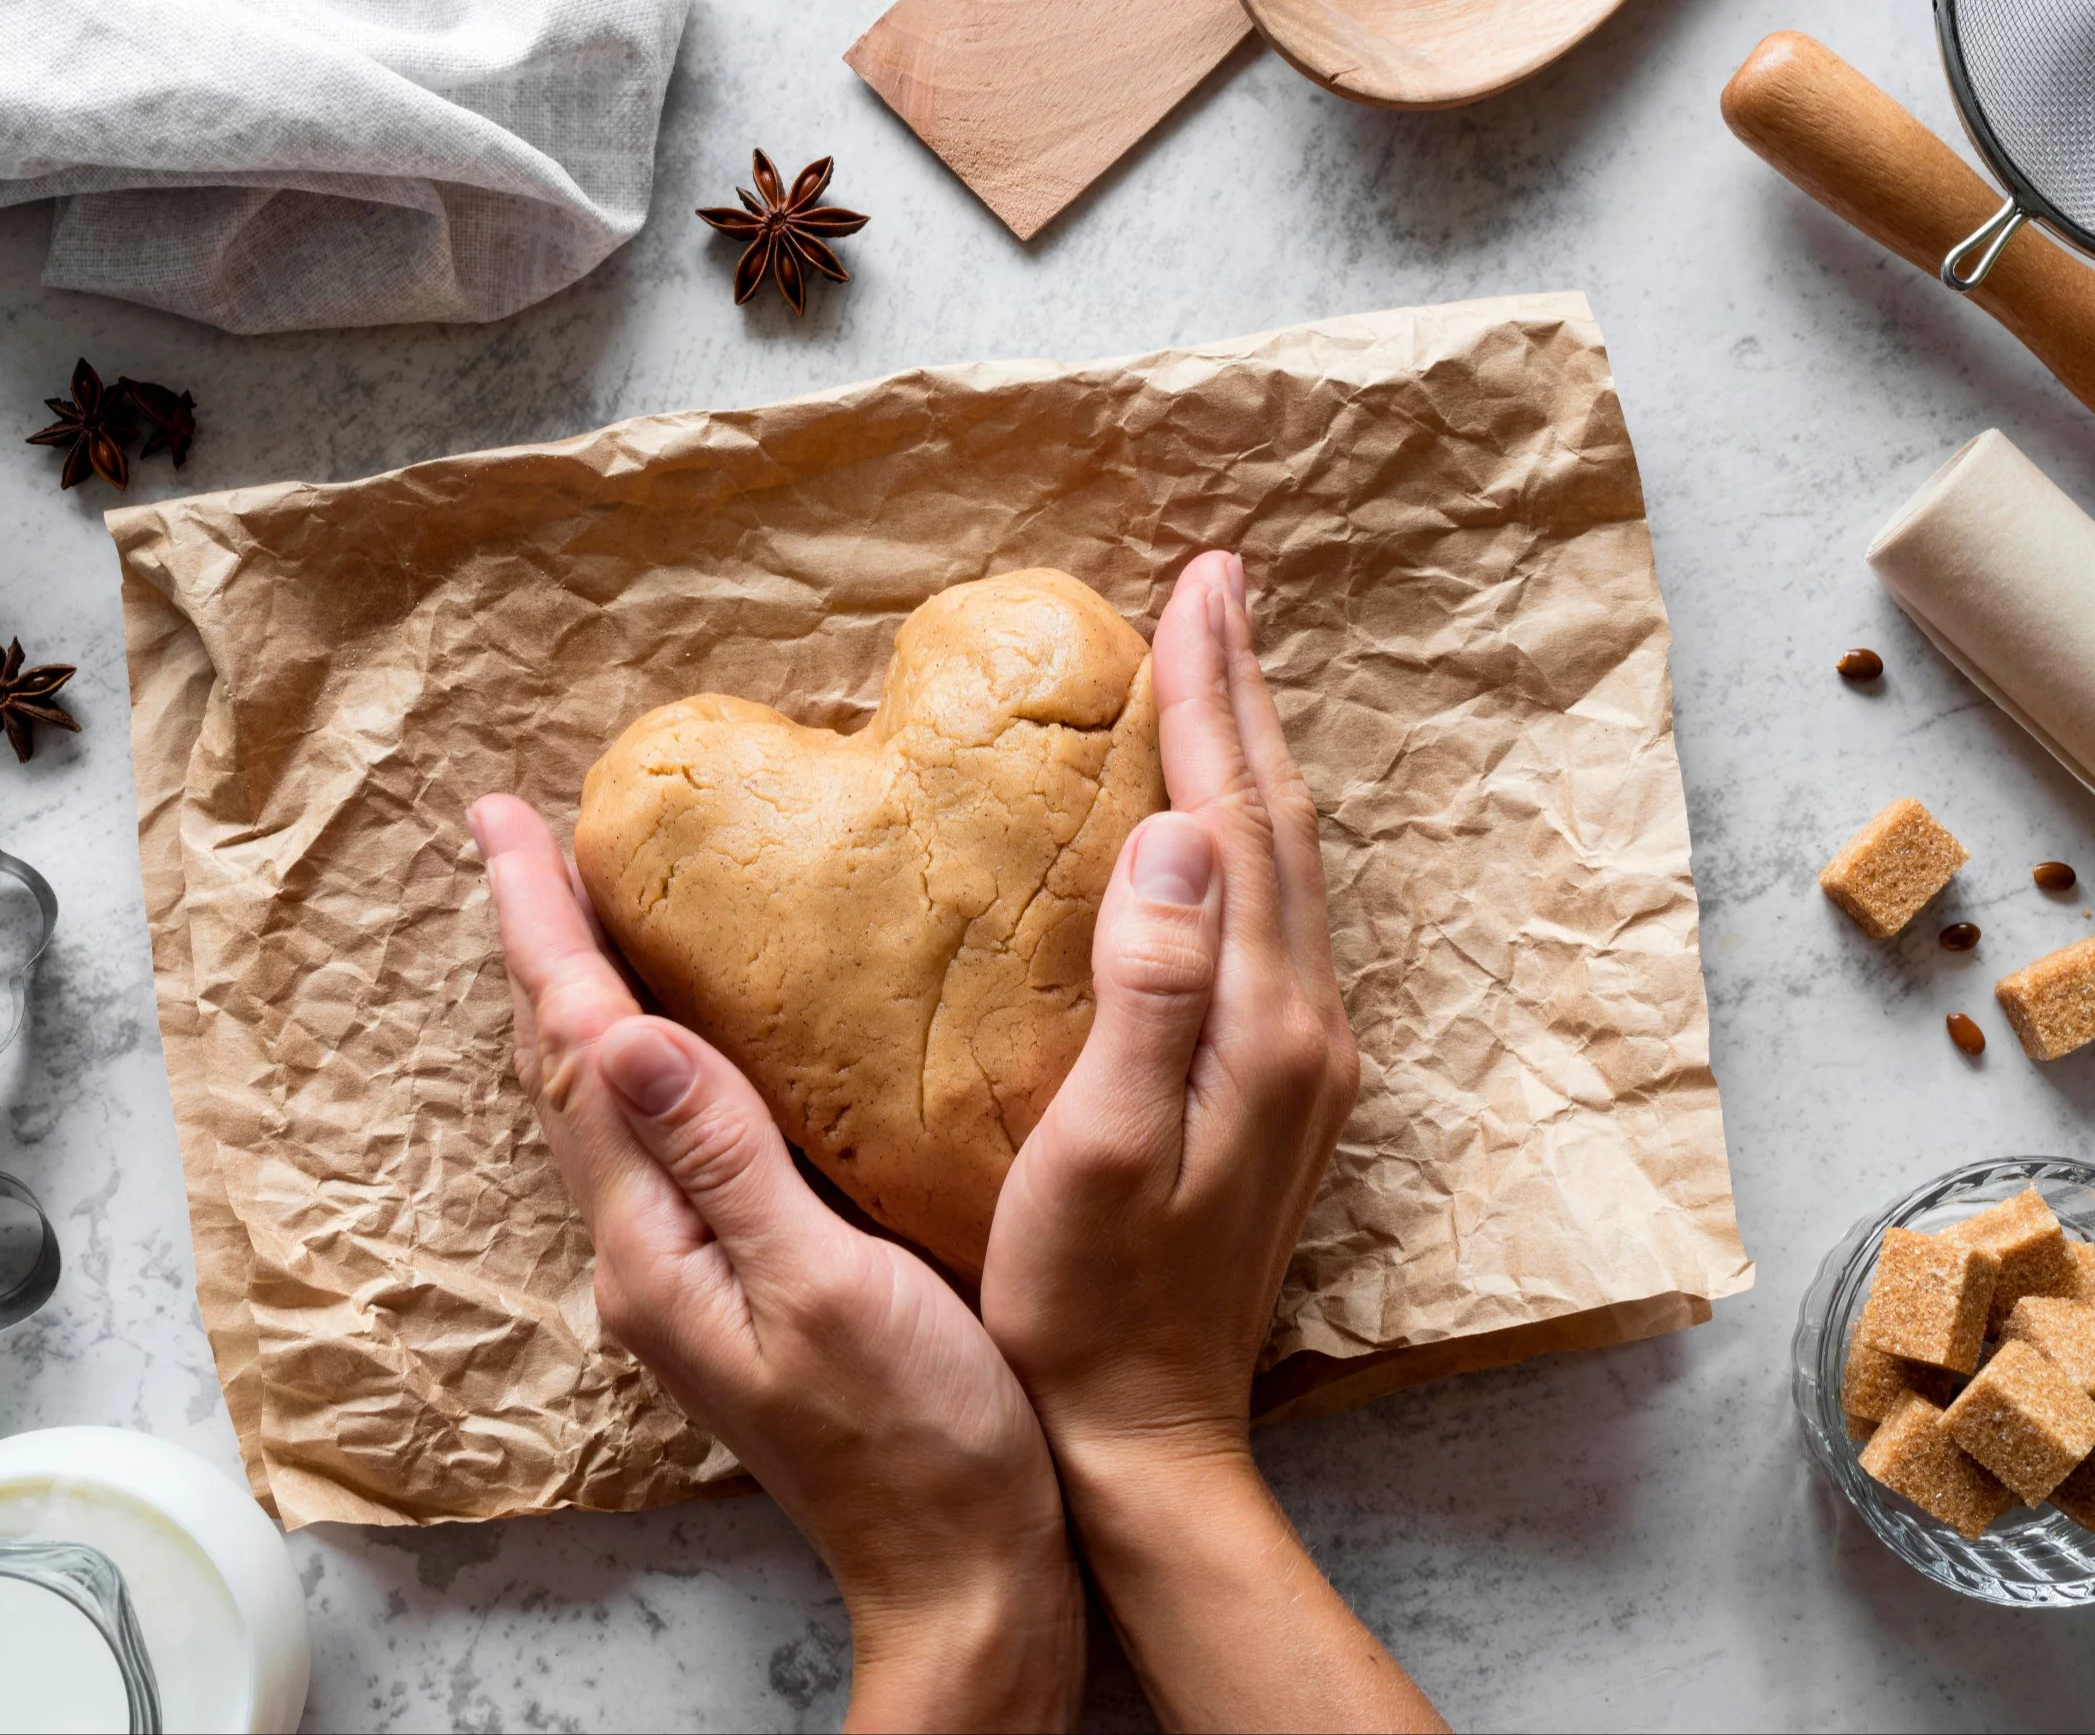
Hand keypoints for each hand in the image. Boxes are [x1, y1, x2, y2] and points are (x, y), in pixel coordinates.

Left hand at [471, 795, 1082, 1732]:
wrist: (961, 1574)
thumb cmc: (920, 1444)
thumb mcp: (823, 1290)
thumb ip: (725, 1161)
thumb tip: (627, 1036)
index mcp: (655, 1245)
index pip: (576, 1054)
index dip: (543, 931)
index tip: (506, 823)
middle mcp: (647, 1253)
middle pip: (569, 1070)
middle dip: (541, 945)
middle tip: (519, 836)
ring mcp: (686, 1271)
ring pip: (609, 1101)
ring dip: (584, 993)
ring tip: (580, 906)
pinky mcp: (737, 1280)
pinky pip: (667, 1137)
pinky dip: (651, 1054)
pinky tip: (687, 1031)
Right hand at [981, 552, 1442, 1731]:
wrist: (1147, 1435)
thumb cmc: (1088, 1306)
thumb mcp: (1097, 1152)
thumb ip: (1148, 992)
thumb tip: (1174, 837)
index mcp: (1261, 1027)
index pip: (1237, 822)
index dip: (1212, 699)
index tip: (1190, 591)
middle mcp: (1304, 1029)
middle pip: (1280, 826)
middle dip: (1244, 697)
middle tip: (1212, 588)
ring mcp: (1300, 1061)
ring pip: (1283, 869)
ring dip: (1251, 758)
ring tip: (1217, 672)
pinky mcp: (1276, 1089)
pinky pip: (1270, 919)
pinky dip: (1243, 836)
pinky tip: (1208, 826)